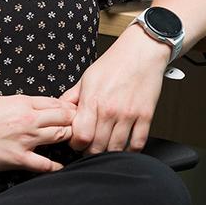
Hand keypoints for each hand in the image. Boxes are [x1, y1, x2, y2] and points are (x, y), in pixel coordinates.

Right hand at [0, 94, 76, 172]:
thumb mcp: (0, 100)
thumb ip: (21, 102)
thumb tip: (36, 105)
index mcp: (24, 103)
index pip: (57, 103)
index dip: (70, 108)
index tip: (75, 112)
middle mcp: (29, 120)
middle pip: (64, 118)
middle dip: (75, 121)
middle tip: (80, 127)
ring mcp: (26, 140)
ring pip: (60, 136)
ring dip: (69, 139)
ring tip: (73, 143)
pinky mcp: (19, 158)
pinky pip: (45, 164)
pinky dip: (56, 166)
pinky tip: (62, 166)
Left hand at [59, 26, 169, 155]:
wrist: (141, 51)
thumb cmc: (114, 62)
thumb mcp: (87, 77)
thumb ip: (72, 97)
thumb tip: (60, 111)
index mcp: (92, 100)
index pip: (80, 136)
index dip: (76, 143)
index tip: (77, 142)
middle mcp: (110, 109)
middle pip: (97, 147)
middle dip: (90, 151)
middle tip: (90, 147)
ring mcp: (129, 114)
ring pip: (116, 149)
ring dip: (109, 152)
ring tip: (105, 146)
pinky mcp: (146, 116)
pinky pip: (137, 143)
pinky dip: (130, 150)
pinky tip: (124, 146)